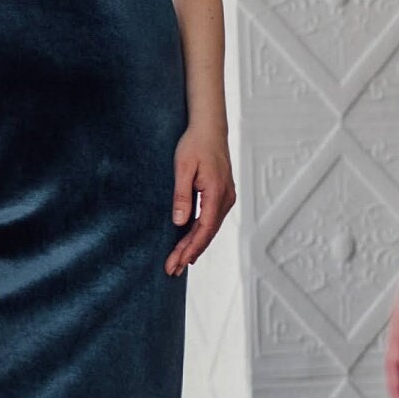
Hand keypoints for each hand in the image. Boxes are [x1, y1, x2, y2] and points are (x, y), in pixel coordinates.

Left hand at [167, 124, 236, 274]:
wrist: (210, 127)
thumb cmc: (195, 144)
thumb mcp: (182, 168)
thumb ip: (182, 195)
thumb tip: (179, 222)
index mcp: (216, 193)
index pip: (203, 229)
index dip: (190, 248)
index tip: (177, 262)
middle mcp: (226, 198)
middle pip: (207, 233)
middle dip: (189, 253)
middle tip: (172, 270)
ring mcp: (226, 197)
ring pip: (210, 228)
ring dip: (195, 245)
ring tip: (179, 262)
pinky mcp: (222, 195)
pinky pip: (211, 220)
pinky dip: (200, 234)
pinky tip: (191, 243)